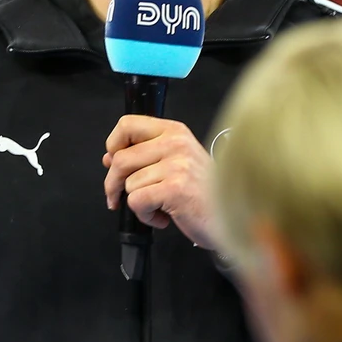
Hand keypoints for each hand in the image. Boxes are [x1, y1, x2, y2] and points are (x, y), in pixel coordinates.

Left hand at [103, 115, 216, 249]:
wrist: (233, 216)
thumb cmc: (204, 192)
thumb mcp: (177, 162)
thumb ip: (145, 156)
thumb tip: (109, 157)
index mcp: (174, 131)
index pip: (127, 124)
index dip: (114, 144)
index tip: (113, 162)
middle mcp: (175, 143)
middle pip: (121, 159)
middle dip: (113, 184)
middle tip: (118, 198)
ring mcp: (176, 165)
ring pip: (129, 184)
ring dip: (138, 203)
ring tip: (160, 207)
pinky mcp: (174, 189)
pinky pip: (137, 202)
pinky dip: (146, 216)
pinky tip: (164, 217)